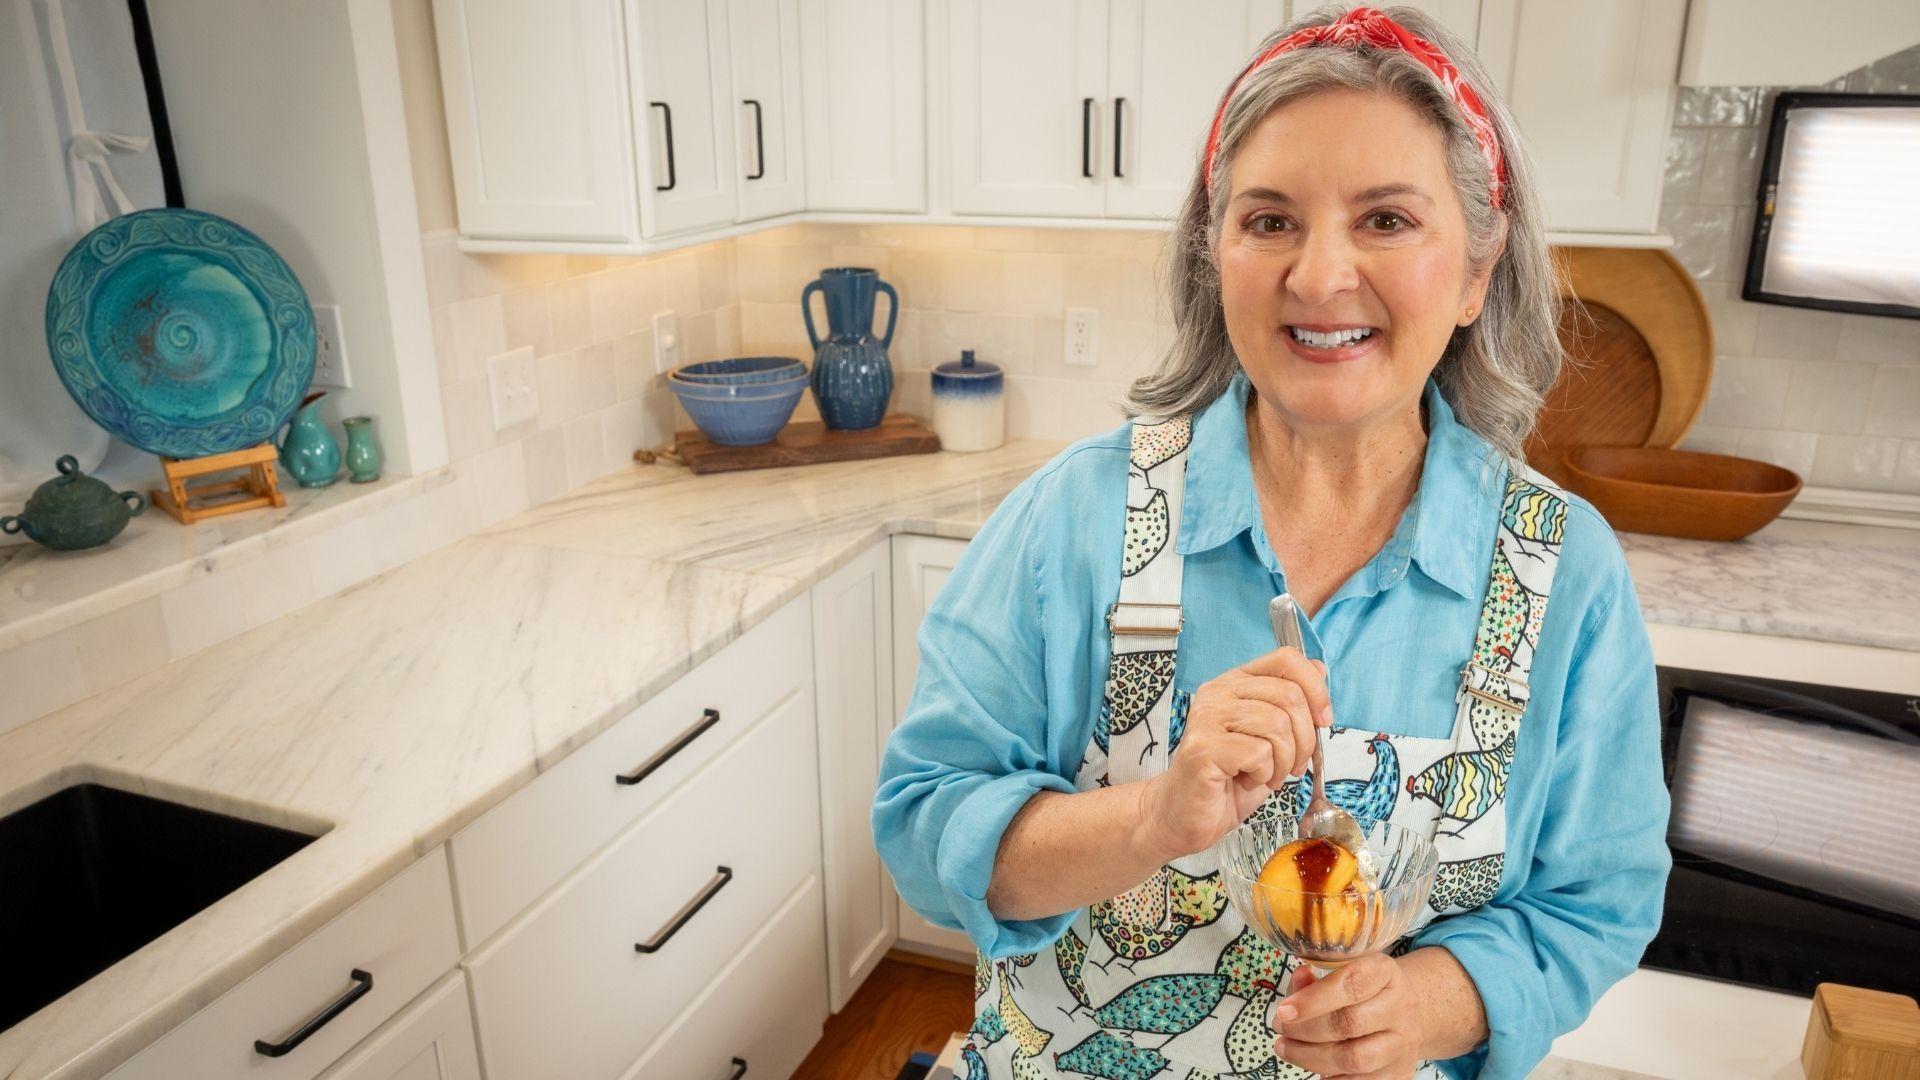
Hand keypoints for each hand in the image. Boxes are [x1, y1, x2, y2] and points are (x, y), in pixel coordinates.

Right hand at [1134, 647, 1330, 861]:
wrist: (1187, 815)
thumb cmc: (1229, 779)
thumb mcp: (1271, 739)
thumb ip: (1292, 703)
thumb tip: (1319, 669)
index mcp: (1235, 683)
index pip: (1285, 659)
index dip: (1315, 689)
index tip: (1323, 720)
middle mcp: (1218, 692)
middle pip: (1289, 696)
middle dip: (1304, 740)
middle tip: (1291, 766)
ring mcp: (1207, 718)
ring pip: (1277, 726)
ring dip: (1283, 762)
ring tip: (1265, 776)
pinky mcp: (1203, 747)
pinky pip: (1259, 754)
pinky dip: (1263, 775)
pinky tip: (1246, 780)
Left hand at [1271, 955, 1422, 1079]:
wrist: (1406, 1014)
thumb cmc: (1363, 990)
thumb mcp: (1342, 972)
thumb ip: (1315, 978)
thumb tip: (1299, 979)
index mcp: (1384, 973)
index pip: (1351, 984)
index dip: (1313, 1000)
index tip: (1283, 1012)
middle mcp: (1400, 1008)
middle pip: (1349, 1023)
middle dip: (1304, 1030)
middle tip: (1280, 1029)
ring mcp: (1402, 1044)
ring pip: (1353, 1059)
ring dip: (1310, 1057)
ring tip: (1286, 1048)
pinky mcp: (1398, 1072)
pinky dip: (1329, 1076)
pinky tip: (1312, 1063)